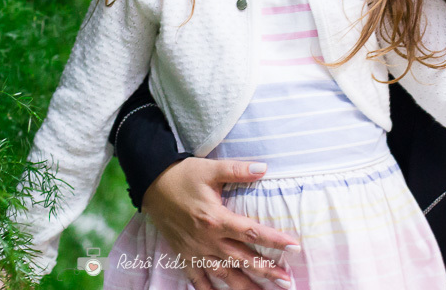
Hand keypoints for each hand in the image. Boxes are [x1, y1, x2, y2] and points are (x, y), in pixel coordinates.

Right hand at [143, 158, 298, 289]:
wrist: (151, 184)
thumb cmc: (182, 176)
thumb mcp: (210, 169)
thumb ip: (237, 170)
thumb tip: (264, 167)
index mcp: (216, 219)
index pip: (252, 232)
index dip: (275, 240)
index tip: (294, 247)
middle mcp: (208, 240)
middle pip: (243, 259)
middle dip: (267, 271)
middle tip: (288, 282)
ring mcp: (196, 251)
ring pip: (225, 274)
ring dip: (246, 286)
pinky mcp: (184, 256)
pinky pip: (198, 280)